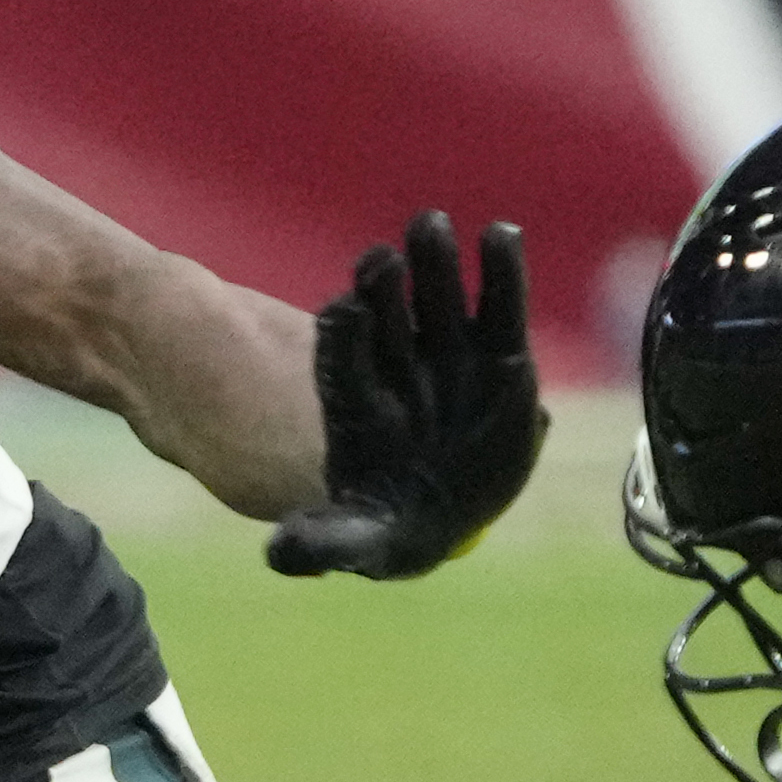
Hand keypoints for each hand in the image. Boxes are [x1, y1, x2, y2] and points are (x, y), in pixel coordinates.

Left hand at [265, 210, 542, 579]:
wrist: (442, 515)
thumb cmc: (390, 525)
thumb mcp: (359, 542)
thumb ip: (324, 544)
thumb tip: (280, 555)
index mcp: (357, 404)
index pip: (343, 356)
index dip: (344, 334)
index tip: (347, 309)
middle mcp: (399, 370)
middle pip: (387, 315)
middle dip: (384, 284)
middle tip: (386, 255)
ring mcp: (448, 356)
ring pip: (436, 302)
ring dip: (432, 266)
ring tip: (432, 227)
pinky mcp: (499, 354)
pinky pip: (500, 307)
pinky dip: (501, 271)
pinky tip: (501, 236)